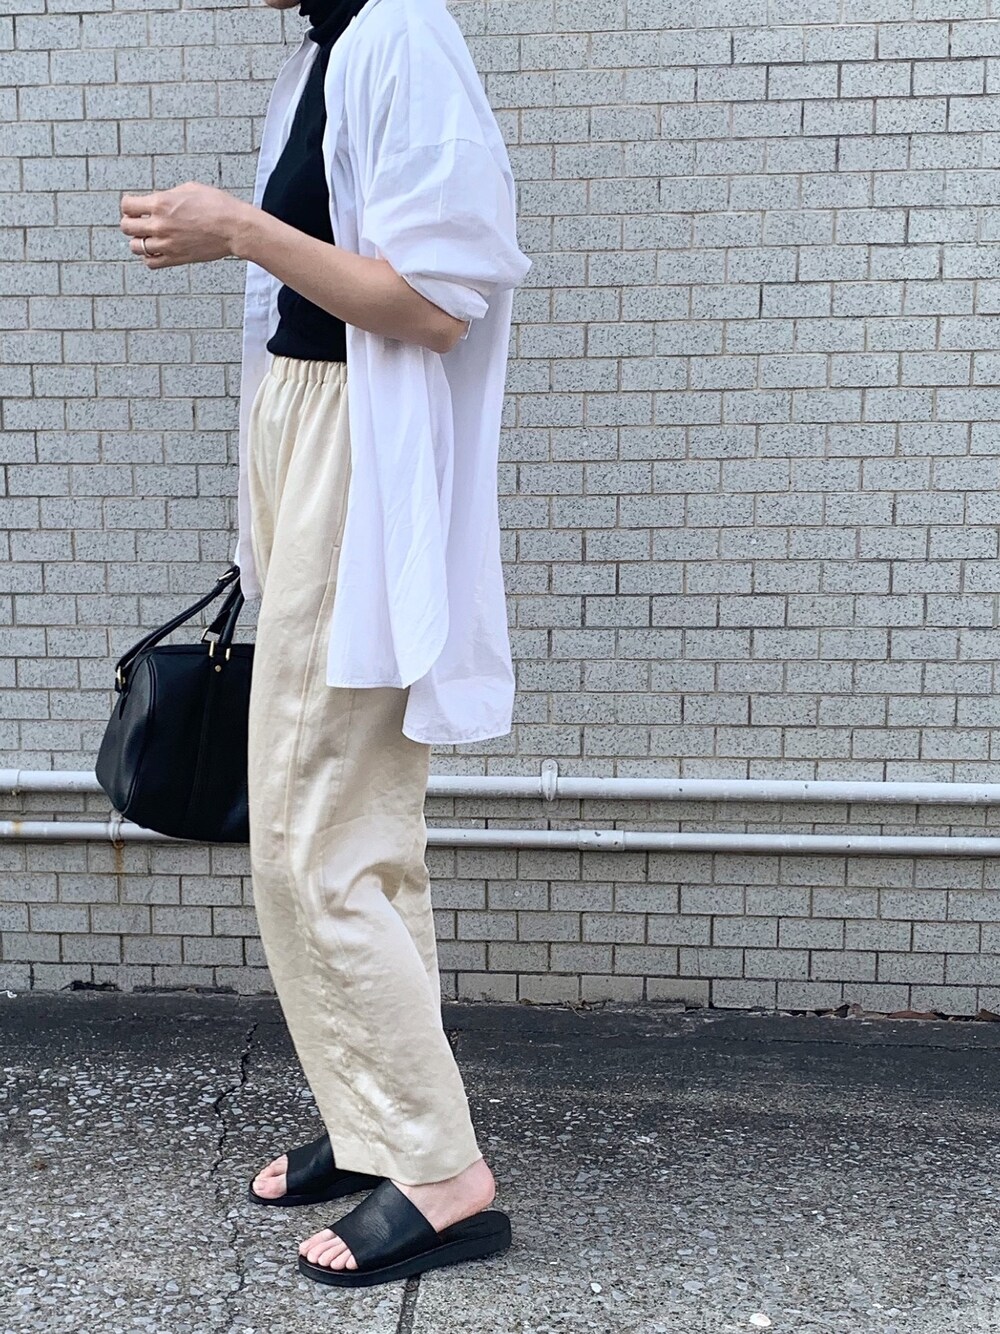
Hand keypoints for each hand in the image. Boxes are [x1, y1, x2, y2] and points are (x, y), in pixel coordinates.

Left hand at [120, 181, 250, 267]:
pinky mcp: (176, 258)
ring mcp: (167, 244)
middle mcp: (160, 225)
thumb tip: (158, 201)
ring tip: (148, 237)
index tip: (135, 207)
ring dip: (139, 241)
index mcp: (160, 203)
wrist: (234, 228)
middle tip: (139, 222)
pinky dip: (149, 257)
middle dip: (130, 223)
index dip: (129, 205)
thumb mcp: (188, 188)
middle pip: (126, 227)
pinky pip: (150, 263)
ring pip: (136, 247)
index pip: (127, 205)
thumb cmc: (217, 206)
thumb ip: (167, 196)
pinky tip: (157, 250)